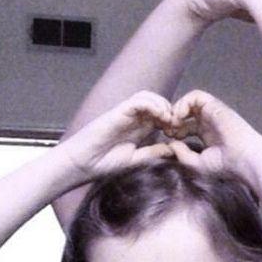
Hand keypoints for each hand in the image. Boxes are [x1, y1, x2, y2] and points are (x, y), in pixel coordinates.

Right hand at [59, 91, 174, 179]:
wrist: (82, 164)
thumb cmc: (104, 164)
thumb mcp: (136, 160)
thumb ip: (153, 152)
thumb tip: (173, 149)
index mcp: (139, 129)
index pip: (160, 115)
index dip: (173, 120)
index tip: (179, 134)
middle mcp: (133, 118)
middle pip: (157, 102)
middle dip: (170, 111)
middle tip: (176, 126)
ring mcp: (125, 114)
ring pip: (149, 97)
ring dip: (162, 105)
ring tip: (168, 121)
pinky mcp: (118, 112)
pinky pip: (138, 101)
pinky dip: (152, 105)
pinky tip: (159, 117)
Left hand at [167, 90, 260, 182]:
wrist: (244, 159)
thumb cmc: (225, 165)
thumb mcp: (198, 164)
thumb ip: (182, 154)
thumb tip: (171, 143)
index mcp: (206, 136)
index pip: (185, 126)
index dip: (174, 130)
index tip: (169, 139)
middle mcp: (209, 123)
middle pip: (185, 113)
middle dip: (173, 120)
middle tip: (168, 130)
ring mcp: (212, 113)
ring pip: (190, 102)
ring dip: (177, 110)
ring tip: (173, 123)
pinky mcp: (216, 106)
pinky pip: (196, 96)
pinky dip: (185, 103)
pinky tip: (180, 116)